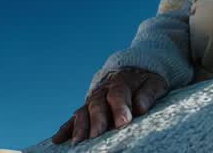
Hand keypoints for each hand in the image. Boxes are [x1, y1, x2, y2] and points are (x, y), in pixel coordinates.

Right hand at [51, 67, 166, 144]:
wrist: (131, 69)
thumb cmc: (144, 80)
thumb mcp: (154, 82)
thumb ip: (148, 93)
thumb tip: (141, 106)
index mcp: (121, 82)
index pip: (119, 94)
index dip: (120, 108)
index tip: (123, 123)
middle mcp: (103, 91)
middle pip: (97, 105)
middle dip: (96, 121)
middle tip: (96, 136)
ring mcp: (92, 100)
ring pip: (83, 112)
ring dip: (79, 127)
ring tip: (77, 143)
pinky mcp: (86, 108)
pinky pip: (73, 118)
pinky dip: (65, 128)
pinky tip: (58, 139)